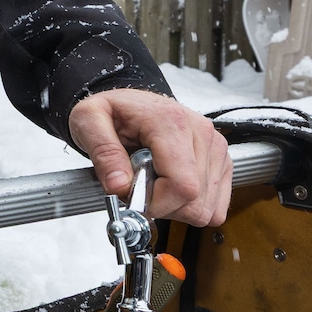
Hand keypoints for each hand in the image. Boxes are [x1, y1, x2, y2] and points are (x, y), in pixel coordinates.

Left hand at [68, 89, 232, 226]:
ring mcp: (215, 147)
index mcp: (172, 122)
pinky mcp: (222, 161)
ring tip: (155, 183)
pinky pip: (216, 206)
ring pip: (205, 208)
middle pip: (195, 201)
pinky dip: (192, 206)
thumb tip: (119, 187)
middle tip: (141, 187)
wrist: (129, 103)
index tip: (133, 196)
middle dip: (162, 207)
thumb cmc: (113, 112)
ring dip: (176, 207)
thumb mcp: (89, 121)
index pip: (182, 186)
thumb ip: (103, 153)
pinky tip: (172, 187)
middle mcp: (201, 133)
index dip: (156, 204)